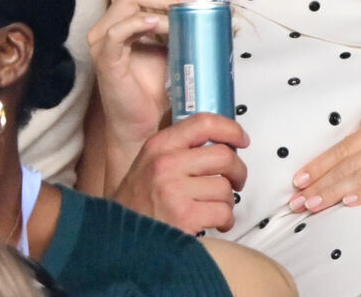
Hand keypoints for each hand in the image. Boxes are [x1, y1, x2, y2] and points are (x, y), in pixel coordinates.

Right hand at [88, 0, 189, 145]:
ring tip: (183, 11)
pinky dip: (138, 24)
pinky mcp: (105, 59)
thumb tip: (209, 12)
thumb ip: (180, 31)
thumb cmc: (154, 91)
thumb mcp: (172, 51)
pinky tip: (157, 23)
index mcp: (124, 22)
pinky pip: (117, 32)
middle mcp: (109, 27)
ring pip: (128, 4)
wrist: (142, 124)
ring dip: (159, 5)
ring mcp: (103, 42)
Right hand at [112, 112, 248, 233]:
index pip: (204, 123)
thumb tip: (220, 143)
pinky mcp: (184, 216)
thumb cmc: (136, 202)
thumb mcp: (149, 162)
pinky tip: (216, 223)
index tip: (241, 139)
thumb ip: (179, 149)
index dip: (230, 129)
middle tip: (236, 181)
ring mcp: (174, 190)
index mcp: (159, 146)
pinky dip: (226, 220)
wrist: (118, 237)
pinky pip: (223, 212)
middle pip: (224, 156)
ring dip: (228, 201)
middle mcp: (166, 164)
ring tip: (215, 207)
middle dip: (238, 171)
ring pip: (225, 188)